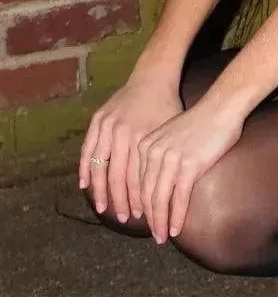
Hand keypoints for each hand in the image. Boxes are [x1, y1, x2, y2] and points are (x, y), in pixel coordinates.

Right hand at [79, 75, 182, 222]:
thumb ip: (168, 159)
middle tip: (125, 219)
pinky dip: (85, 168)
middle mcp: (124, 134)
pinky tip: (85, 185)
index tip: (143, 216)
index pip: (139, 178)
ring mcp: (108, 126)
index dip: (140, 199)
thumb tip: (173, 193)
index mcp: (144, 138)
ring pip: (101, 166)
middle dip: (121, 201)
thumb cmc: (169, 107)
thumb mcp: (172, 132)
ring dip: (101, 191)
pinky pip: (88, 149)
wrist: (153, 78)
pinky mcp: (98, 119)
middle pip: (119, 176)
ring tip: (103, 208)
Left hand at [137, 98, 244, 243]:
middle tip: (154, 235)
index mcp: (146, 145)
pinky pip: (179, 198)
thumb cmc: (201, 122)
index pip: (138, 182)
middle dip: (150, 218)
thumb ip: (162, 156)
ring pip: (160, 199)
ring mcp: (171, 159)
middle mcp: (153, 153)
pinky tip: (176, 228)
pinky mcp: (189, 165)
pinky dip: (176, 216)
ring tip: (162, 237)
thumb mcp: (172, 136)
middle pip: (146, 193)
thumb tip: (160, 180)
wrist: (221, 108)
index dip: (141, 204)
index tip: (143, 220)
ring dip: (160, 222)